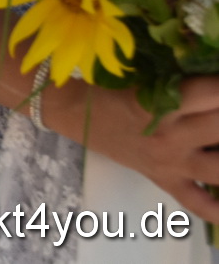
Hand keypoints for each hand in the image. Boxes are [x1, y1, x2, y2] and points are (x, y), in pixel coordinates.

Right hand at [69, 78, 218, 221]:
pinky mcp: (166, 180)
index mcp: (158, 104)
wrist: (74, 112)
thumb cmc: (107, 86)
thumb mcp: (142, 76)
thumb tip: (212, 74)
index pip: (213, 93)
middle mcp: (169, 136)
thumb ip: (180, 80)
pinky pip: (199, 204)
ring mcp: (170, 163)